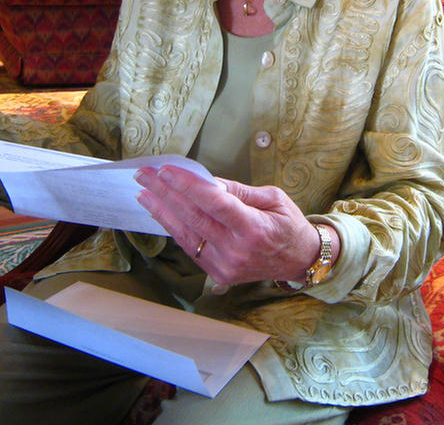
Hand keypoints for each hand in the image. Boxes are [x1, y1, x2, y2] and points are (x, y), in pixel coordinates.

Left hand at [135, 164, 337, 286]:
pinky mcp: (217, 273)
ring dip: (162, 211)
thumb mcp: (273, 198)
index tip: (166, 170)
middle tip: (144, 175)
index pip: (214, 203)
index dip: (188, 186)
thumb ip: (238, 191)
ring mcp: (225, 265)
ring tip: (144, 193)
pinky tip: (161, 212)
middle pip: (193, 217)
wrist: (299, 260)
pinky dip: (174, 228)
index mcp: (253, 228)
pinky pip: (190, 247)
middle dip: (165, 193)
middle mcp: (236, 250)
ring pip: (186, 234)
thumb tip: (206, 181)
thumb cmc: (288, 224)